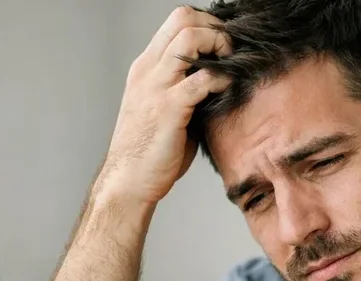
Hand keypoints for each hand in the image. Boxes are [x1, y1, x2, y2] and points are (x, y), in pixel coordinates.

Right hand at [90, 6, 231, 217]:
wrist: (128, 182)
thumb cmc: (150, 151)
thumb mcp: (165, 109)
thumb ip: (186, 89)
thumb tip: (221, 79)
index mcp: (146, 67)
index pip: (176, 21)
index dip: (207, 24)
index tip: (226, 44)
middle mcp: (148, 70)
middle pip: (183, 18)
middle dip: (215, 27)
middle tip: (232, 50)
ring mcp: (156, 87)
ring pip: (189, 37)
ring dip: (219, 44)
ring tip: (232, 65)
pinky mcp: (168, 109)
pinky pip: (202, 80)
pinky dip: (222, 78)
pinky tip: (230, 88)